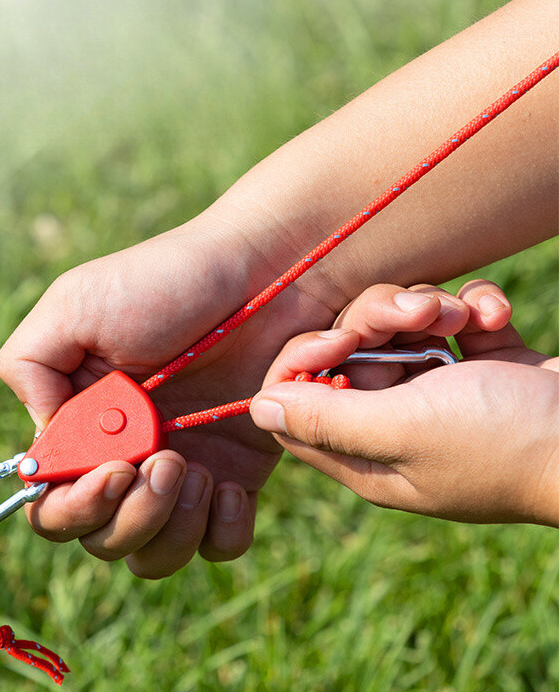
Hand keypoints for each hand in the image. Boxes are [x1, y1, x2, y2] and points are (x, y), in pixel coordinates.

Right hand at [0, 216, 341, 576]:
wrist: (260, 273)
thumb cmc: (166, 281)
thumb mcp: (73, 304)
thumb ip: (30, 369)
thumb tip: (42, 441)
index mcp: (82, 422)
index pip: (51, 501)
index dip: (71, 507)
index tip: (112, 470)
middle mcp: (126, 456)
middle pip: (100, 539)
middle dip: (126, 517)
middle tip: (165, 460)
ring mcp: (182, 470)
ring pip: (155, 554)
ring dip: (169, 527)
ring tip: (196, 467)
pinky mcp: (236, 476)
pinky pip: (219, 544)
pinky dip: (220, 530)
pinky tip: (229, 483)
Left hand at [250, 280, 558, 525]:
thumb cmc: (504, 440)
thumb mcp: (404, 430)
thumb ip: (325, 419)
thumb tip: (256, 409)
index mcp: (364, 452)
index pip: (297, 399)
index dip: (307, 358)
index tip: (341, 337)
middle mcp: (391, 423)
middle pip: (345, 351)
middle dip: (379, 319)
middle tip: (420, 316)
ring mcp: (436, 394)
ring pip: (395, 327)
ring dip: (430, 308)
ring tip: (466, 318)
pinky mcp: (478, 367)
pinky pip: (448, 321)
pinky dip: (472, 310)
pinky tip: (496, 318)